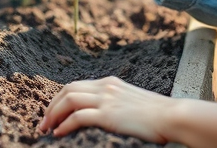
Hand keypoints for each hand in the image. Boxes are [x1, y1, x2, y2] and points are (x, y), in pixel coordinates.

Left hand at [38, 76, 173, 141]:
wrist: (174, 117)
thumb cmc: (158, 116)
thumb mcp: (132, 102)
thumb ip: (117, 104)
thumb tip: (104, 116)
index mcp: (110, 83)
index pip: (76, 85)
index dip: (60, 99)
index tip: (53, 114)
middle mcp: (106, 87)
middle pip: (67, 90)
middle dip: (51, 106)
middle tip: (42, 123)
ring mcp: (107, 99)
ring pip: (68, 100)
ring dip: (53, 115)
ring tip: (46, 129)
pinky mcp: (109, 115)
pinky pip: (78, 117)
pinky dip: (64, 124)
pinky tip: (59, 133)